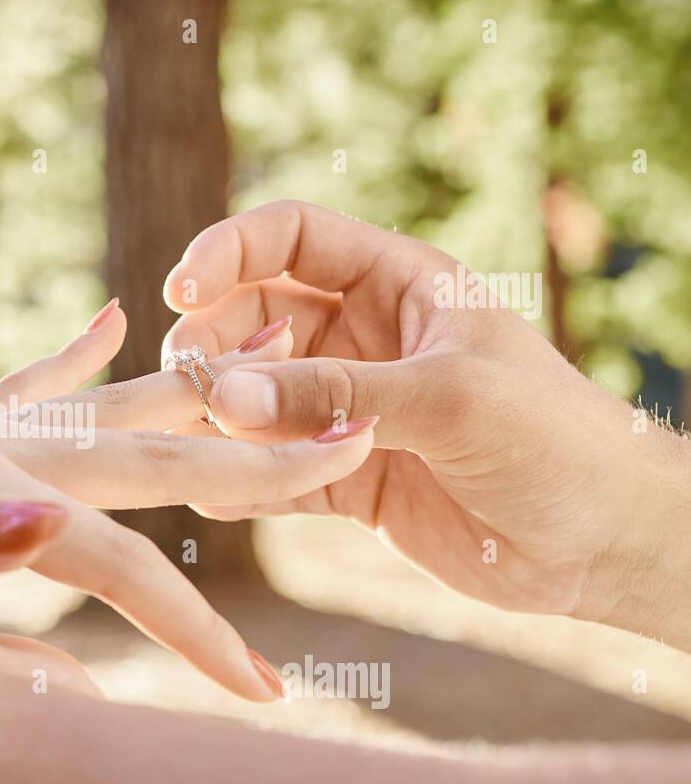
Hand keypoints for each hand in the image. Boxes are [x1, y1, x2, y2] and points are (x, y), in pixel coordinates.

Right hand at [158, 199, 690, 638]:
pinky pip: (271, 471)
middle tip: (192, 387)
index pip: (290, 239)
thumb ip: (334, 393)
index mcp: (397, 284)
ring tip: (197, 447)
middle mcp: (363, 339)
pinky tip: (218, 497)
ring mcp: (349, 410)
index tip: (178, 290)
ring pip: (253, 399)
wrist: (606, 544)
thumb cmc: (556, 441)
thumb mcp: (446, 400)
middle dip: (214, 346)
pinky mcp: (344, 477)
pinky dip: (240, 482)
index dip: (228, 252)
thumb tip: (223, 395)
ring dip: (217, 419)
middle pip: (252, 318)